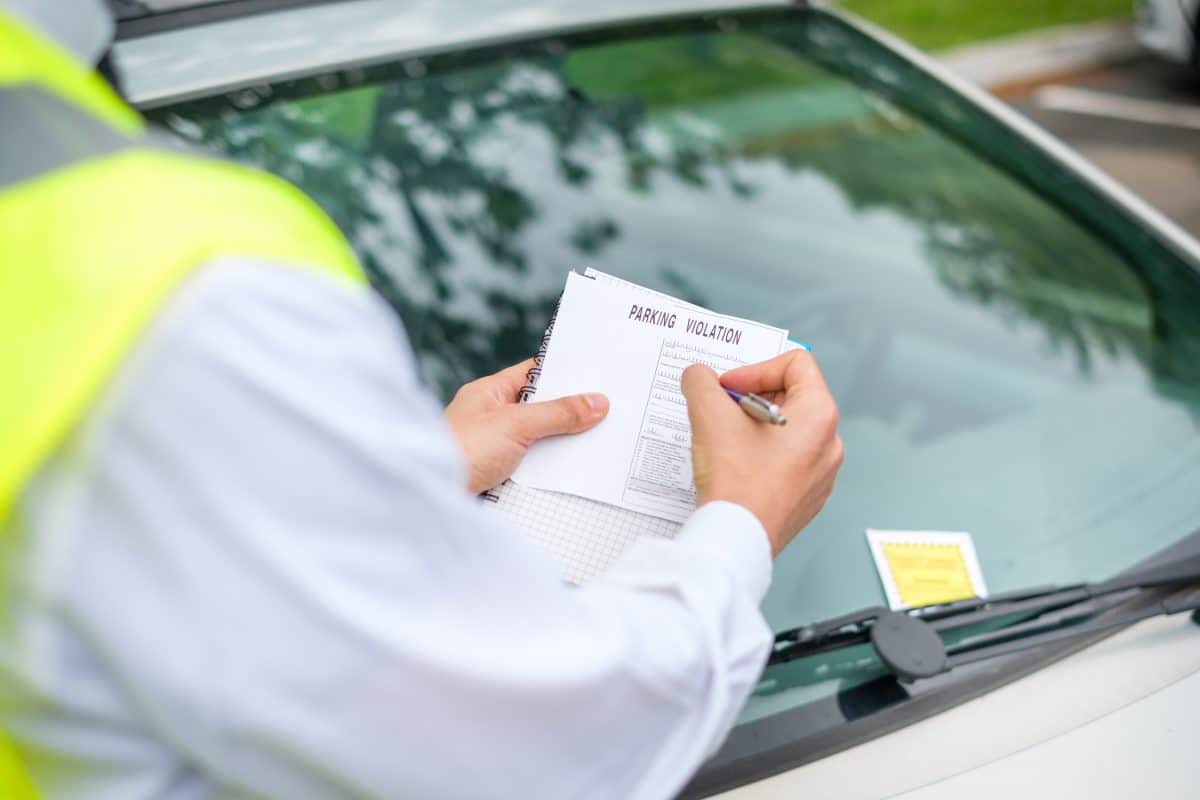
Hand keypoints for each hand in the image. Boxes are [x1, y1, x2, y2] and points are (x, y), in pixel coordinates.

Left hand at [444, 358, 608, 493]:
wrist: (432, 497)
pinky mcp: (496, 476)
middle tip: (608, 412)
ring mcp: (493, 447)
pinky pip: (531, 467)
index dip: (563, 373)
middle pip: (539, 409)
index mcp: (489, 393)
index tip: (596, 376)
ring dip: (561, 444)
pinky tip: (573, 472)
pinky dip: (549, 469)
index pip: (533, 373)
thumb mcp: (516, 424)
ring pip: (537, 440)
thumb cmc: (462, 450)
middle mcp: (490, 417)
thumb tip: (596, 402)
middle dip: (569, 413)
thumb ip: (557, 412)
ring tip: (599, 442)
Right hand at [681, 351, 842, 555]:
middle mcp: (829, 444)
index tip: (729, 389)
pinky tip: (735, 468)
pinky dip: (761, 456)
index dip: (755, 369)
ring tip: (726, 442)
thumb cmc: (736, 481)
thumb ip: (700, 382)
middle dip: (751, 398)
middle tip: (722, 412)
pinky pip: (786, 462)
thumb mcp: (709, 415)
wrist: (736, 539)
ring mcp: (820, 474)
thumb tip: (698, 377)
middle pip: (792, 396)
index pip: (796, 364)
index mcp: (819, 415)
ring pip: (788, 431)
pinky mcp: (806, 498)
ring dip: (754, 427)